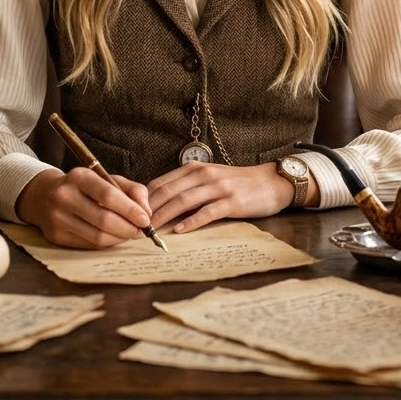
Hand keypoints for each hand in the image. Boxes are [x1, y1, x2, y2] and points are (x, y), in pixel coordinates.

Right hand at [16, 167, 154, 248]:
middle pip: (104, 219)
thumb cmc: (83, 187)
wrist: (44, 195)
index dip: (130, 210)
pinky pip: (89, 245)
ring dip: (120, 238)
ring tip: (131, 234)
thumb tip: (147, 211)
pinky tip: (115, 237)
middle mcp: (64, 196)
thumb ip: (131, 189)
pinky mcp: (55, 236)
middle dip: (128, 228)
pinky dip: (107, 243)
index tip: (146, 219)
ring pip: (97, 236)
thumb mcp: (106, 178)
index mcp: (79, 176)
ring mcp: (57, 218)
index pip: (108, 195)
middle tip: (142, 231)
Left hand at [146, 161, 294, 233]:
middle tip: (134, 224)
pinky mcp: (232, 202)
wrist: (270, 182)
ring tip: (150, 229)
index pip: (161, 182)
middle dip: (149, 208)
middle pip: (169, 191)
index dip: (144, 198)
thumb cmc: (237, 184)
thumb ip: (187, 186)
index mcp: (195, 169)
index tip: (130, 213)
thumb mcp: (209, 179)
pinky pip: (207, 212)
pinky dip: (191, 221)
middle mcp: (204, 175)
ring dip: (165, 215)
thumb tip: (159, 204)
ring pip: (184, 201)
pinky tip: (179, 231)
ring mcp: (218, 187)